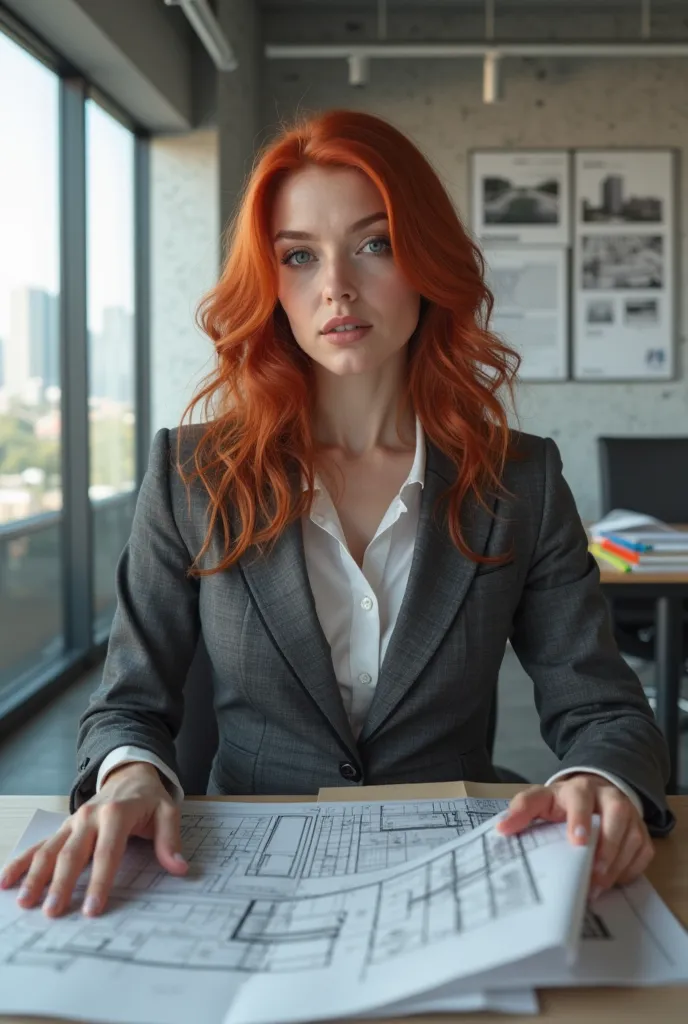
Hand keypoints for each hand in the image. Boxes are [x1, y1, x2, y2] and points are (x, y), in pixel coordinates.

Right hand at [0, 762, 187, 918]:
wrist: (130, 773)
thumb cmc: (148, 798)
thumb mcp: (167, 811)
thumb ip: (170, 840)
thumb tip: (179, 867)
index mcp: (116, 813)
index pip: (107, 853)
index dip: (100, 882)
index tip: (91, 909)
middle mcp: (89, 816)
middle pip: (72, 854)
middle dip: (61, 884)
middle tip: (52, 912)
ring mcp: (72, 822)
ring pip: (50, 850)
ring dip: (35, 876)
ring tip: (25, 902)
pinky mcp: (63, 828)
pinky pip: (40, 845)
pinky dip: (21, 862)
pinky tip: (6, 881)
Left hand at [496, 775, 653, 899]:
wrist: (593, 796)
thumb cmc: (563, 804)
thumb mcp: (540, 801)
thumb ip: (521, 811)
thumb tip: (501, 829)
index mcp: (579, 789)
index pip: (580, 798)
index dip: (579, 818)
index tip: (576, 841)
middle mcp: (608, 797)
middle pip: (615, 815)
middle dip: (606, 846)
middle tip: (592, 874)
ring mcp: (629, 814)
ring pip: (632, 836)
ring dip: (616, 864)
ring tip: (597, 886)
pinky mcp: (641, 832)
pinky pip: (643, 851)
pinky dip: (630, 869)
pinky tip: (612, 881)